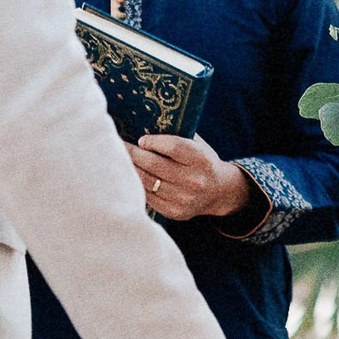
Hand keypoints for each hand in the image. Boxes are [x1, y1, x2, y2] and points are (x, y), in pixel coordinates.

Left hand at [130, 134, 251, 221]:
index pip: (172, 147)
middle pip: (154, 164)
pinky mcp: (174, 211)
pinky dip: (136, 185)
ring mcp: (183, 198)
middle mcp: (193, 180)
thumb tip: (143, 126)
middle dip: (132, 153)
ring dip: (130, 169)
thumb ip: (176, 137)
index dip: (153, 142)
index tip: (141, 140)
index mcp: (201, 159)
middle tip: (118, 145)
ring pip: (146, 181)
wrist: (219, 191)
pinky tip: (129, 177)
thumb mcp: (198, 145)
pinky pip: (147, 196)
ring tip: (119, 160)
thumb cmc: (202, 161)